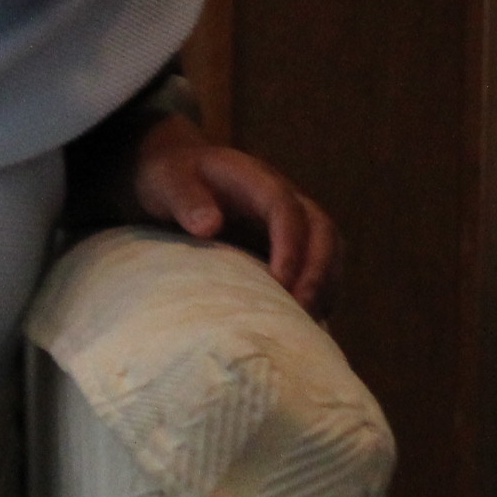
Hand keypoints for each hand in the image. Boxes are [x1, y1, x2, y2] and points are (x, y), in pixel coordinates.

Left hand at [130, 118, 340, 315]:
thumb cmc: (171, 177)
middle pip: (322, 230)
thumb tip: (209, 226)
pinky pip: (318, 263)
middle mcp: (284, 198)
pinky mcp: (289, 241)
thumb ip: (185, 200)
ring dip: (325, 284)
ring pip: (329, 249)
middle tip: (302, 311)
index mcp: (256, 179)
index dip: (289, 244)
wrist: (178, 173)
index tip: (280, 281)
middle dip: (317, 270)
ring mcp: (292, 220)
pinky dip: (319, 289)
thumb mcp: (167, 182)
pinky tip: (305, 320)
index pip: (286, 209)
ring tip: (307, 322)